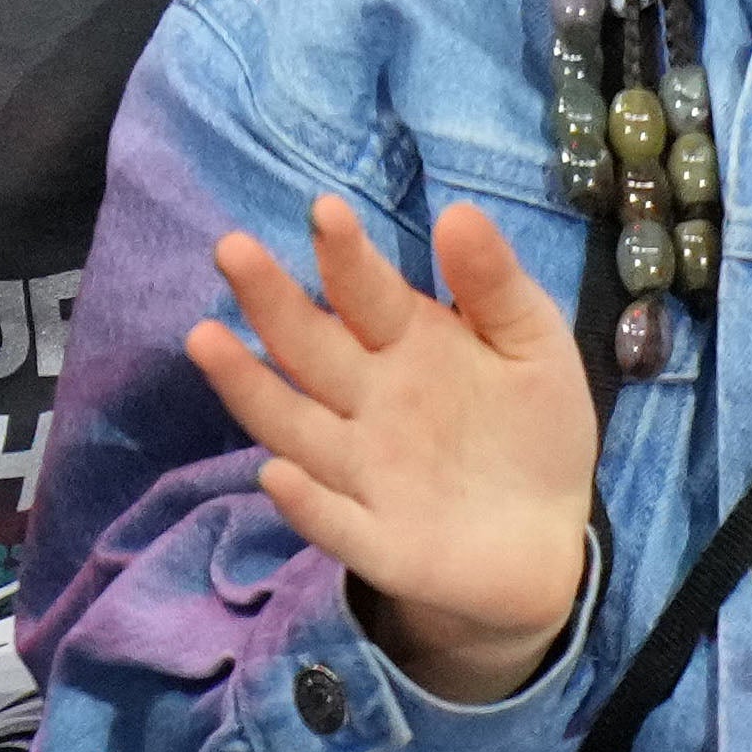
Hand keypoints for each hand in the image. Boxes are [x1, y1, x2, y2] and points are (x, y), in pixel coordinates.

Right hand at [187, 196, 595, 703]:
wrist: (546, 540)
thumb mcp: (533, 347)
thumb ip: (497, 286)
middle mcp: (368, 401)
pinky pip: (334, 520)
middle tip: (231, 249)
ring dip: (249, 387)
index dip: (346, 256)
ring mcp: (362, 471)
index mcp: (408, 344)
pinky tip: (278, 475)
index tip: (325, 211)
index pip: (368, 293)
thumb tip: (456, 210)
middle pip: (310, 347)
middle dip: (271, 300)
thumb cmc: (530, 431)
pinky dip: (305, 502)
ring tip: (205, 339)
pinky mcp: (375, 539)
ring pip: (294, 425)